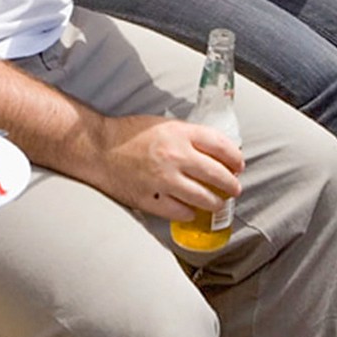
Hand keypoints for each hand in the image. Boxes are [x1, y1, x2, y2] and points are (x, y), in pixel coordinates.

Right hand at [89, 114, 243, 220]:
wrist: (98, 148)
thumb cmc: (129, 134)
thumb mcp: (163, 124)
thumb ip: (188, 136)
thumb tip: (216, 150)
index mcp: (179, 133)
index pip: (221, 146)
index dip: (235, 158)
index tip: (238, 165)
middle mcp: (175, 156)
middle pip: (218, 175)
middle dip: (231, 185)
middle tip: (234, 188)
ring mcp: (164, 180)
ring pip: (204, 198)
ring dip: (216, 202)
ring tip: (217, 202)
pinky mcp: (151, 198)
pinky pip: (181, 212)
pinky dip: (190, 212)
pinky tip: (190, 210)